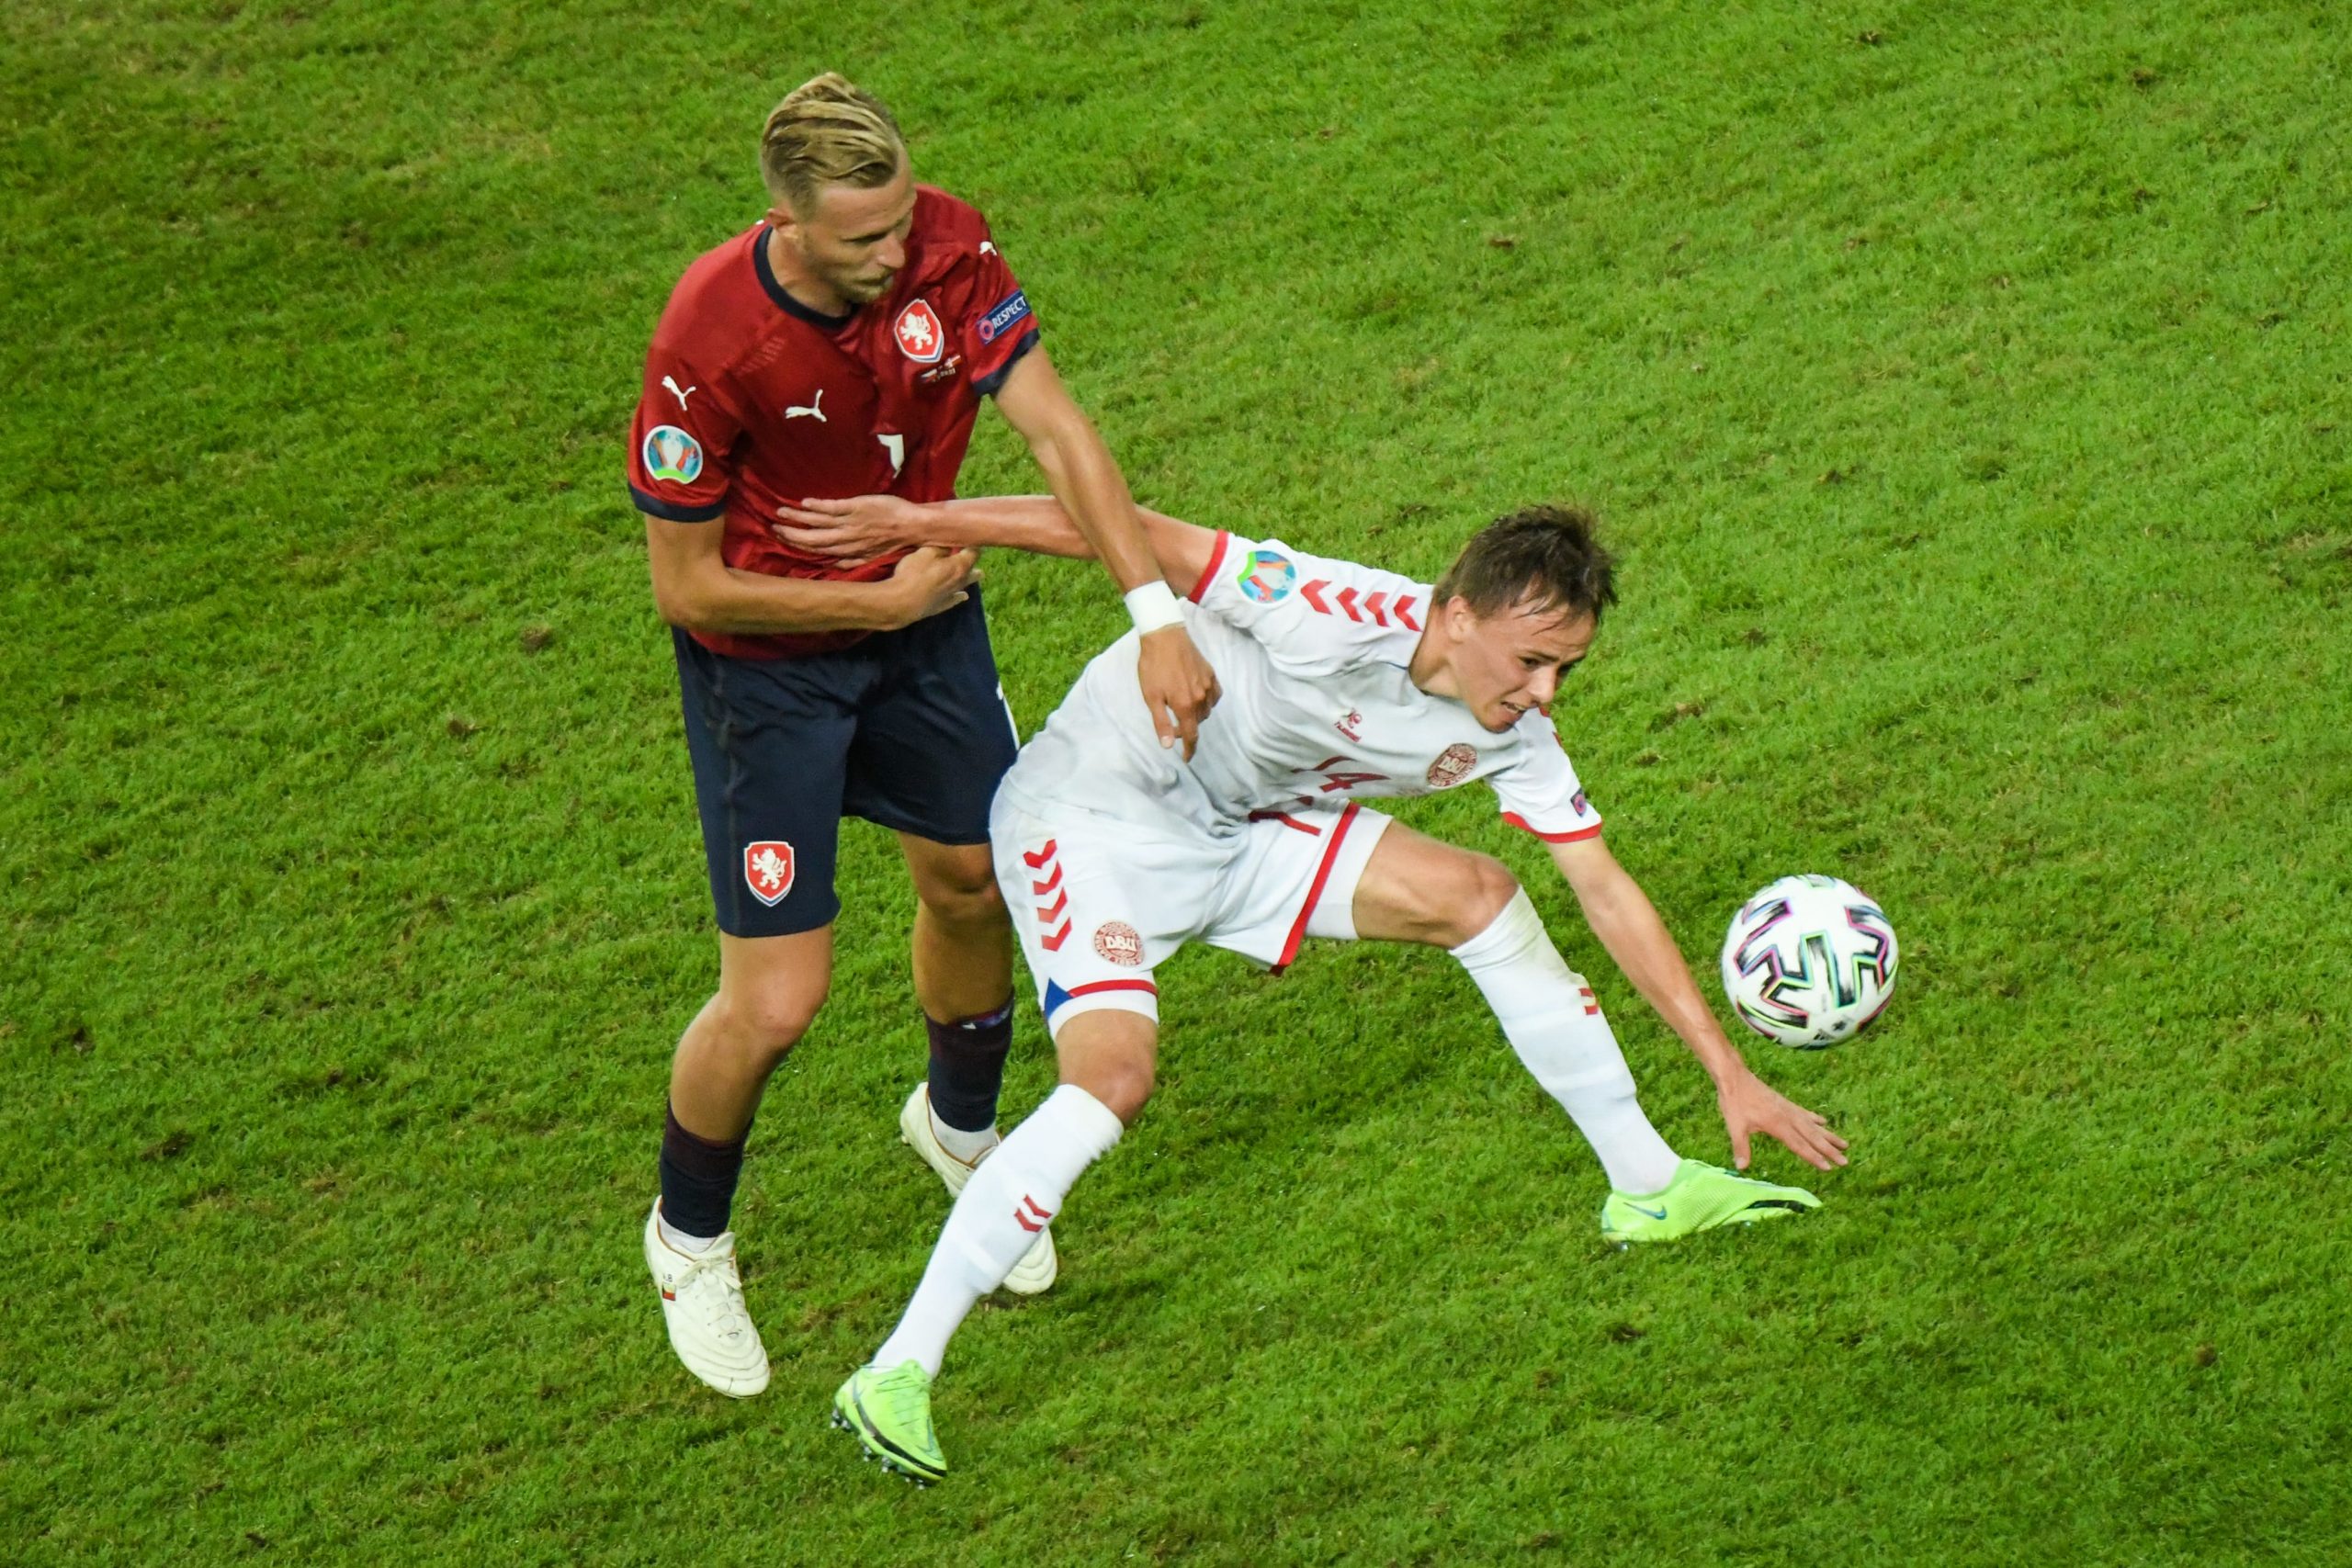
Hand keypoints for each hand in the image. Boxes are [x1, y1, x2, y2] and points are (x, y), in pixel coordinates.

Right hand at [775, 494, 927, 563]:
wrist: (913, 527)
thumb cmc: (893, 541)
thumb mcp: (871, 557)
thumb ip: (851, 561)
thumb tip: (833, 564)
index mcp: (847, 553)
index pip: (817, 551)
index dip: (798, 546)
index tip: (782, 540)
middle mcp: (845, 540)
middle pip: (812, 539)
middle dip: (791, 534)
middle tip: (773, 527)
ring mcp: (850, 524)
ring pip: (817, 522)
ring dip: (797, 517)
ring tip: (781, 512)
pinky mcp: (856, 507)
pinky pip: (832, 508)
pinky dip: (817, 506)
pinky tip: (805, 502)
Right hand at [881, 546, 978, 628]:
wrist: (903, 602)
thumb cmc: (914, 573)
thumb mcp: (926, 552)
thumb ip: (942, 546)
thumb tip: (952, 543)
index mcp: (959, 565)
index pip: (974, 552)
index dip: (972, 543)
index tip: (969, 538)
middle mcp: (960, 580)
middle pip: (973, 569)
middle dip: (972, 560)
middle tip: (970, 553)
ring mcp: (953, 594)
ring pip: (966, 583)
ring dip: (969, 576)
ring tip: (976, 573)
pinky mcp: (944, 605)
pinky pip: (957, 598)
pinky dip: (960, 594)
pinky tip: (963, 595)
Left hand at [1137, 623, 1220, 758]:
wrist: (1164, 635)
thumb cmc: (1153, 666)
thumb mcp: (1151, 697)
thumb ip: (1161, 723)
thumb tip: (1168, 745)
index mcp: (1185, 705)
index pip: (1191, 735)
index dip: (1190, 749)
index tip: (1187, 758)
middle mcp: (1201, 698)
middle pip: (1198, 722)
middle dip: (1187, 728)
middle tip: (1172, 725)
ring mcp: (1208, 685)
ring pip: (1206, 710)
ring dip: (1196, 715)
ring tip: (1182, 710)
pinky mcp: (1211, 674)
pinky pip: (1214, 695)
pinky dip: (1208, 702)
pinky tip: (1199, 698)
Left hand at [1715, 1070, 1849, 1171]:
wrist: (1735, 1077)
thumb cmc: (1734, 1102)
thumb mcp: (1734, 1126)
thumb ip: (1740, 1147)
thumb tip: (1742, 1167)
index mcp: (1777, 1125)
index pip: (1800, 1145)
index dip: (1814, 1157)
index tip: (1829, 1167)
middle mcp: (1788, 1117)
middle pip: (1812, 1136)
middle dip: (1829, 1150)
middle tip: (1845, 1161)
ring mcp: (1788, 1109)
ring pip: (1813, 1125)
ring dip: (1828, 1135)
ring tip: (1845, 1144)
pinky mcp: (1785, 1103)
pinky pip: (1805, 1113)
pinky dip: (1815, 1119)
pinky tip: (1824, 1122)